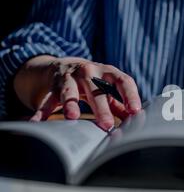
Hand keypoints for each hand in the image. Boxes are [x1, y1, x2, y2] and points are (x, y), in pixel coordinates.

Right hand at [14, 56, 141, 129]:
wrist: (64, 66)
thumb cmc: (94, 82)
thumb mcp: (108, 88)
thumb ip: (121, 104)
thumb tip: (136, 121)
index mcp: (107, 72)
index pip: (122, 81)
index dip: (130, 95)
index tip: (136, 110)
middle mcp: (89, 72)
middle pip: (96, 90)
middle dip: (101, 108)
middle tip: (107, 124)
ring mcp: (69, 78)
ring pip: (69, 91)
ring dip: (71, 104)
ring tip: (73, 117)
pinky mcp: (53, 86)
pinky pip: (47, 100)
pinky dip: (42, 112)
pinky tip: (38, 122)